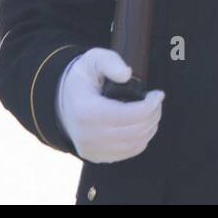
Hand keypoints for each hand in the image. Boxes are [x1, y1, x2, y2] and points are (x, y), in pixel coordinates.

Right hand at [56, 48, 163, 162]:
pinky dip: (141, 138)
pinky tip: (140, 124)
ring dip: (150, 126)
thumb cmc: (82, 79)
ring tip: (150, 111)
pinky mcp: (96, 157)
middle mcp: (88, 136)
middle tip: (156, 101)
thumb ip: (111, 63)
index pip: (131, 115)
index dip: (152, 105)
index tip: (158, 94)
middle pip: (137, 131)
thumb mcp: (94, 60)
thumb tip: (126, 74)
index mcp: (87, 112)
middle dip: (154, 114)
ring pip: (136, 144)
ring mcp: (91, 149)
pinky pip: (129, 152)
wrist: (60, 101)